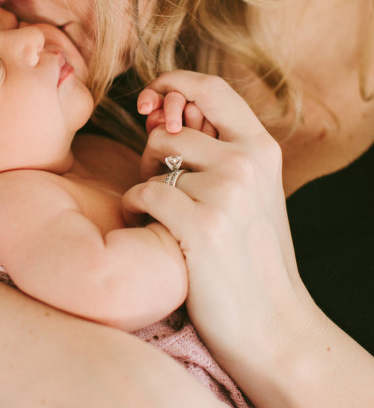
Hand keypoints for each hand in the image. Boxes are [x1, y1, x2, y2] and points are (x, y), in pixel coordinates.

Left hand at [124, 71, 305, 370]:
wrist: (273, 325)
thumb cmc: (252, 259)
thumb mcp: (253, 194)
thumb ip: (223, 154)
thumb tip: (168, 115)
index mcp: (262, 149)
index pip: (212, 88)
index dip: (174, 82)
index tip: (151, 94)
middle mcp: (247, 163)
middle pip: (168, 132)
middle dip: (150, 158)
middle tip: (159, 189)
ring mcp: (226, 194)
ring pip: (153, 165)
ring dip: (144, 188)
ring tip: (159, 217)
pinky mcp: (201, 226)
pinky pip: (143, 194)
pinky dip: (134, 210)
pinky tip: (146, 227)